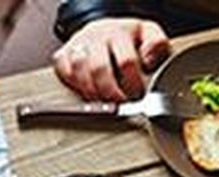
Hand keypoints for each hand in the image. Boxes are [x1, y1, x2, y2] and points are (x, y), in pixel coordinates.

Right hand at [53, 18, 169, 101]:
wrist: (101, 30)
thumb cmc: (125, 38)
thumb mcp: (148, 34)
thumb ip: (156, 45)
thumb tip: (148, 62)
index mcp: (118, 33)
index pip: (126, 61)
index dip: (132, 82)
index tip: (137, 94)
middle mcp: (95, 37)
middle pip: (99, 69)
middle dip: (110, 92)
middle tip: (119, 104)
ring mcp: (77, 46)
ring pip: (79, 72)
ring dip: (92, 92)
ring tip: (103, 103)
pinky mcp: (62, 55)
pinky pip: (64, 73)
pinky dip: (74, 86)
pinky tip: (87, 93)